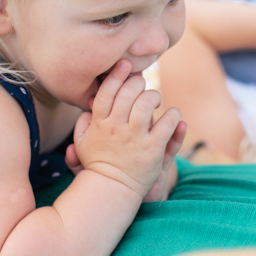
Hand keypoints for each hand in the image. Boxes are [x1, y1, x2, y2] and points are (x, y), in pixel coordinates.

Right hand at [64, 60, 181, 198]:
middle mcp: (116, 128)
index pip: (106, 91)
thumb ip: (84, 122)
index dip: (117, 74)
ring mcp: (135, 138)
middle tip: (143, 86)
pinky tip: (172, 115)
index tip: (126, 64)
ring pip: (148, 103)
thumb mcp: (83, 143)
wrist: (112, 190)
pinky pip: (167, 124)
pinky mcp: (152, 149)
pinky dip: (172, 115)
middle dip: (139, 83)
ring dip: (155, 96)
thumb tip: (90, 102)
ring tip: (157, 100)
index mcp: (99, 123)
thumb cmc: (98, 164)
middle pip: (129, 93)